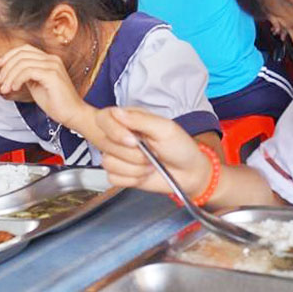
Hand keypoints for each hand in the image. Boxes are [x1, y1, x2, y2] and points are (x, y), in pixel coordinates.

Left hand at [0, 45, 90, 128]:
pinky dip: (17, 79)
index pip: (25, 49)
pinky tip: (14, 88)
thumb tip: (11, 70)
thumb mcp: (36, 85)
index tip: (0, 66)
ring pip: (23, 63)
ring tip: (5, 88)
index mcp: (49, 59)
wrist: (72, 114)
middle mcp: (52, 59)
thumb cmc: (56, 102)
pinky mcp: (52, 75)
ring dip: (10, 76)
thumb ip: (26, 75)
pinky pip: (28, 71)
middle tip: (0, 81)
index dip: (10, 55)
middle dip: (7, 67)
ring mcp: (53, 66)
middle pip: (22, 54)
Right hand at [96, 107, 211, 196]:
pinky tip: (143, 174)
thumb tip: (117, 112)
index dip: (114, 132)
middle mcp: (120, 136)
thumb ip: (140, 120)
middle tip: (149, 153)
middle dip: (132, 154)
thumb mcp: (165, 129)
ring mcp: (119, 155)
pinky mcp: (120, 173)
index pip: (104, 119)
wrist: (188, 174)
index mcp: (129, 120)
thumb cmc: (180, 148)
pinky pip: (113, 178)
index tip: (133, 141)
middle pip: (105, 144)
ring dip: (134, 168)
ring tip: (149, 164)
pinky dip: (132, 179)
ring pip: (108, 162)